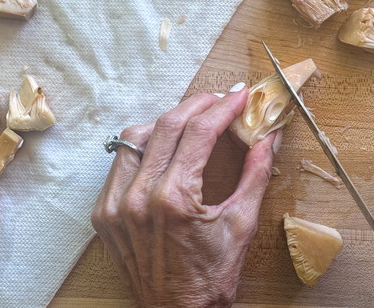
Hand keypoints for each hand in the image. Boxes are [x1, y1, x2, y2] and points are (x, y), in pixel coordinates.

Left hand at [91, 83, 277, 306]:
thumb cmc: (211, 277)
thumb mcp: (242, 225)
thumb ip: (256, 174)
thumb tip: (269, 137)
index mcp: (173, 199)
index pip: (198, 133)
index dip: (223, 108)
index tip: (240, 95)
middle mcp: (137, 197)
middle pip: (165, 126)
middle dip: (196, 105)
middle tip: (220, 100)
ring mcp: (115, 204)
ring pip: (135, 138)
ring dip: (165, 123)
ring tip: (192, 122)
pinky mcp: (104, 213)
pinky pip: (119, 164)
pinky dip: (143, 149)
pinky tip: (164, 150)